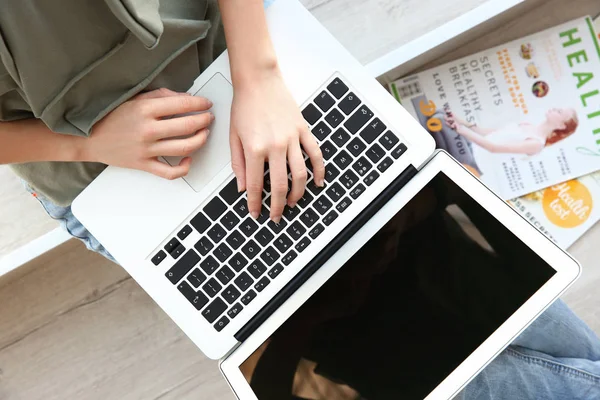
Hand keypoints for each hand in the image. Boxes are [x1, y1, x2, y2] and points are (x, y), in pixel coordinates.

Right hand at [84, 88, 213, 178]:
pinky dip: (184, 167)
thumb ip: (160, 96)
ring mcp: (147, 150)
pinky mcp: (144, 165)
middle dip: (204, 120)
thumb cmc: (110, 117)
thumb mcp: (134, 98)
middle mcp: (148, 130)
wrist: (88, 138)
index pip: (183, 105)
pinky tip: (189, 158)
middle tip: (209, 117)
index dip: (200, 103)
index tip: (206, 103)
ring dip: (201, 140)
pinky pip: (170, 172)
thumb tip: (186, 98)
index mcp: (145, 109)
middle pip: (188, 126)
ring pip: (185, 147)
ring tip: (204, 133)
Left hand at [229, 70, 324, 222]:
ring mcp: (291, 138)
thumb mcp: (234, 136)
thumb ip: (238, 164)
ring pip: (300, 174)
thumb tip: (243, 187)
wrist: (258, 79)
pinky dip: (319, 170)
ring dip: (298, 193)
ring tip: (294, 203)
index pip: (255, 185)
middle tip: (276, 216)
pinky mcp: (302, 130)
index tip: (255, 213)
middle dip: (278, 205)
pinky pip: (315, 154)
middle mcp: (275, 146)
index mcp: (254, 148)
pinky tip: (319, 182)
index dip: (255, 203)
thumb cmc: (244, 104)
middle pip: (280, 185)